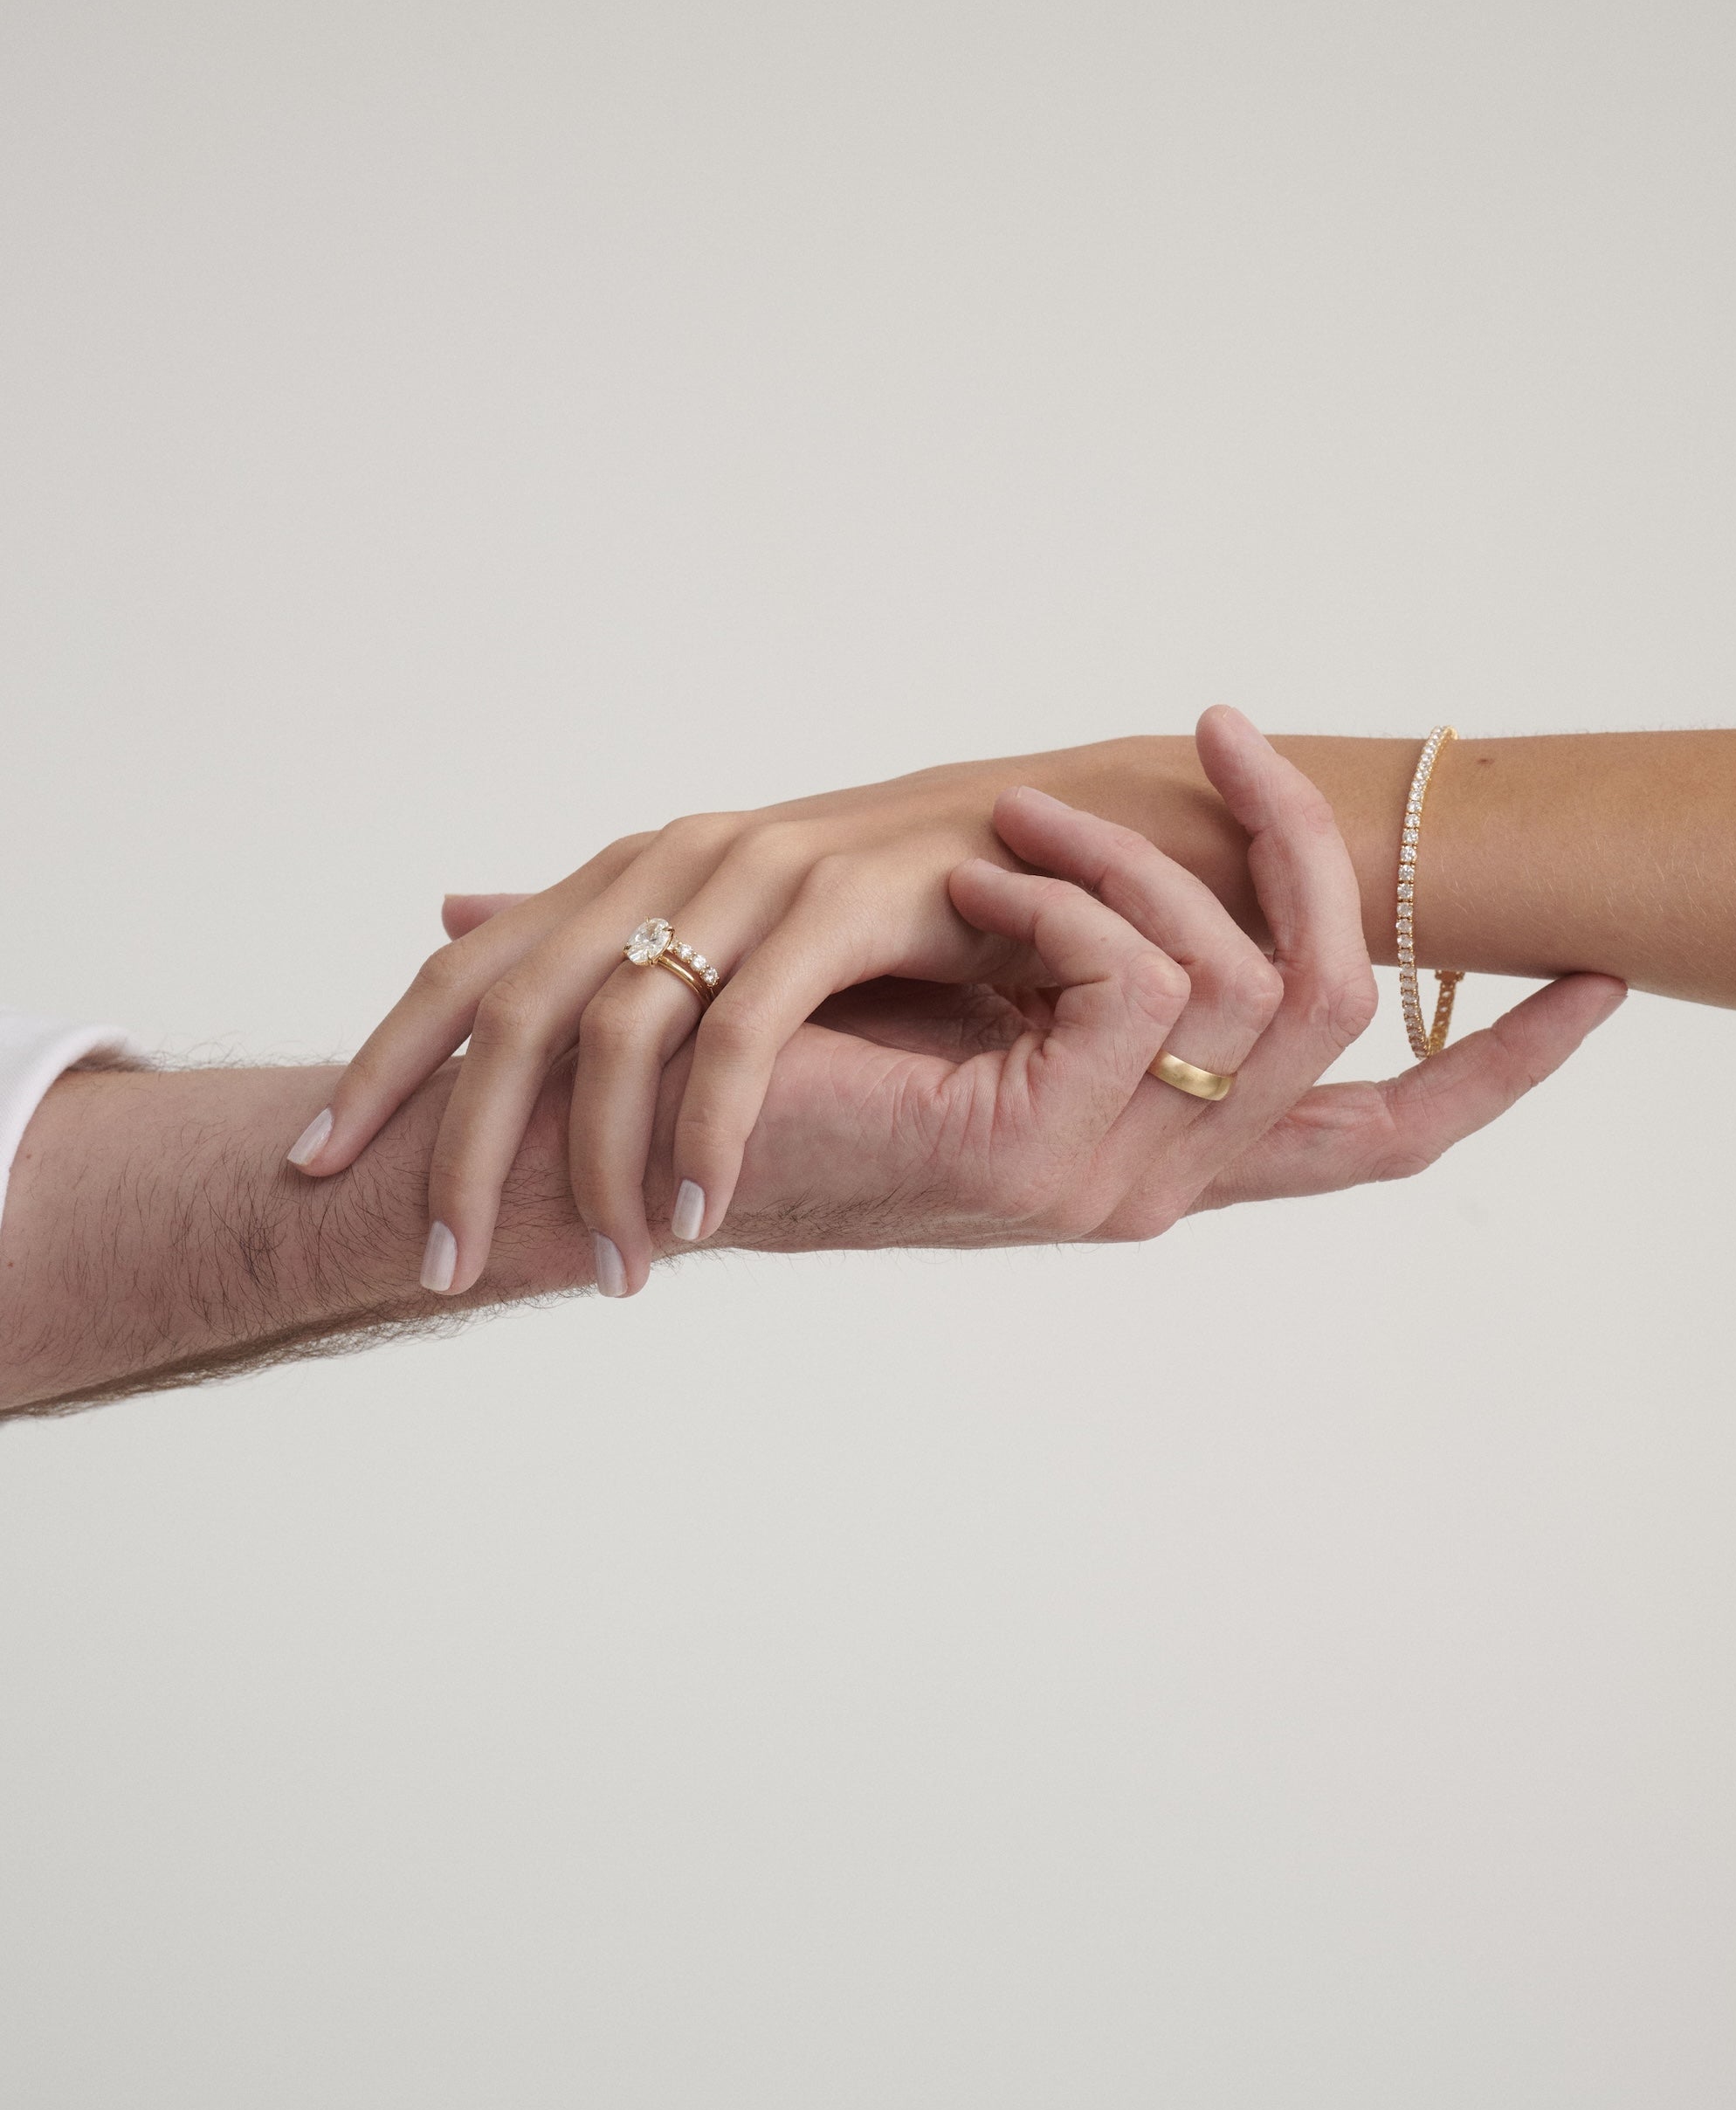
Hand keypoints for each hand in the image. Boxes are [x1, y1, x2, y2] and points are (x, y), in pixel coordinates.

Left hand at [291, 727, 1166, 1292]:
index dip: (380, 1067)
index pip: (467, 975)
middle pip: (513, 1007)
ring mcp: (754, 874)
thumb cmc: (884, 901)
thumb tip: (446, 919)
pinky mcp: (844, 903)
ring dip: (594, 1166)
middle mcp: (671, 861)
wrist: (1051, 833)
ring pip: (621, 1027)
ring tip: (599, 1275)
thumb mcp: (713, 913)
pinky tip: (700, 1218)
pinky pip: (748, 1036)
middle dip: (457, 1144)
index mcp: (628, 874)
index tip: (310, 1165)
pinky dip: (712, 1133)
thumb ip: (586, 930)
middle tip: (435, 1269)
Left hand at [462, 718, 1628, 1272]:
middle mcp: (1164, 1183)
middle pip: (1352, 1024)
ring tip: (1013, 818)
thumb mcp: (961, 985)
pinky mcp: (1035, 1153)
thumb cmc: (778, 1065)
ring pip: (1251, 980)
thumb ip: (1068, 947)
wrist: (625, 1165)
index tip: (1603, 986)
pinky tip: (971, 885)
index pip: (1378, 1143)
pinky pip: (1138, 978)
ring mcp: (1111, 1181)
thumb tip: (1116, 846)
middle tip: (1234, 729)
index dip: (1502, 1072)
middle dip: (1320, 855)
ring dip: (1142, 853)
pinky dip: (1062, 898)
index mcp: (1164, 1154)